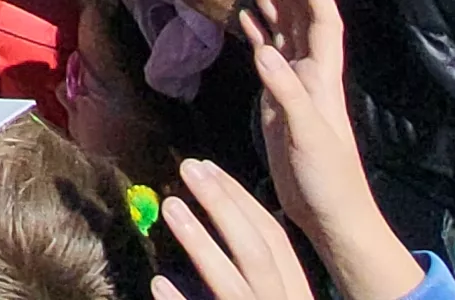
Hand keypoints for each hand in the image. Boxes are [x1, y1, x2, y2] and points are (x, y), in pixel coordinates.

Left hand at [145, 161, 321, 299]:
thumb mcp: (273, 296)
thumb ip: (257, 269)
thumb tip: (226, 217)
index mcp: (295, 291)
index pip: (275, 237)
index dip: (241, 199)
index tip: (207, 167)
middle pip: (258, 250)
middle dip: (223, 206)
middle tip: (186, 169)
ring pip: (234, 285)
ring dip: (202, 244)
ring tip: (169, 208)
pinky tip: (159, 283)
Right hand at [242, 0, 424, 299]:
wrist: (329, 211)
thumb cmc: (327, 175)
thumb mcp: (307, 133)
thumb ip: (286, 90)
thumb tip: (263, 49)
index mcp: (323, 76)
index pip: (322, 20)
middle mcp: (311, 73)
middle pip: (300, 17)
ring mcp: (295, 85)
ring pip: (283, 31)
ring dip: (270, 1)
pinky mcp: (279, 100)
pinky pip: (267, 54)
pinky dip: (257, 31)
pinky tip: (245, 16)